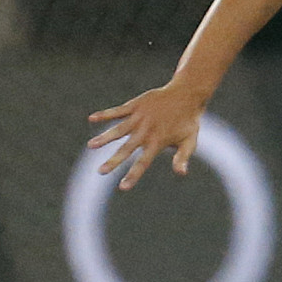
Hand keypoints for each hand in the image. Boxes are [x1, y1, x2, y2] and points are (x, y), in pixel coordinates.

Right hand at [86, 83, 206, 189]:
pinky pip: (118, 111)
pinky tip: (91, 118)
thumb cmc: (188, 120)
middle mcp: (146, 131)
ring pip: (119, 129)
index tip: (122, 188)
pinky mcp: (136, 105)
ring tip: (91, 145)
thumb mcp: (189, 141)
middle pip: (127, 148)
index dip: (133, 175)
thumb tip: (181, 173)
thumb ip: (182, 157)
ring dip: (105, 137)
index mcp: (158, 142)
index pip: (143, 162)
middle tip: (100, 171)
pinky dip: (105, 114)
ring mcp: (140, 117)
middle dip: (114, 161)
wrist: (187, 94)